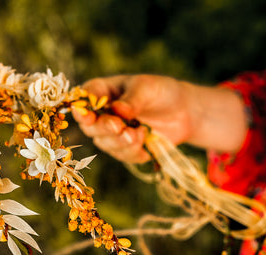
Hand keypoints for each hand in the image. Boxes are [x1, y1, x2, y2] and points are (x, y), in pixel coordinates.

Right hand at [72, 74, 247, 162]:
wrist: (184, 111)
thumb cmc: (160, 92)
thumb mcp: (147, 88)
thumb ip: (132, 99)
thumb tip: (118, 110)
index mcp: (101, 92)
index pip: (83, 100)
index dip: (82, 109)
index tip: (88, 114)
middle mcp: (102, 115)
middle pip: (90, 127)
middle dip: (103, 128)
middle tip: (118, 126)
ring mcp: (112, 135)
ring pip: (105, 143)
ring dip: (120, 141)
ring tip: (138, 134)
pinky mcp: (126, 150)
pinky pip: (123, 156)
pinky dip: (133, 151)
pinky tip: (145, 138)